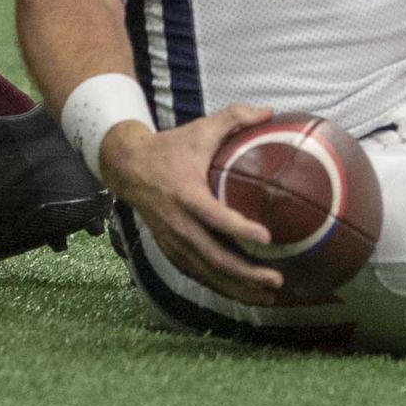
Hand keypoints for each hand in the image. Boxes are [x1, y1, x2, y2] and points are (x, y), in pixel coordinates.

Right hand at [101, 104, 282, 304]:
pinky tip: (243, 293)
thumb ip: (233, 118)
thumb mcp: (199, 130)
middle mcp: (179, 223)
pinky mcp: (170, 250)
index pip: (215, 217)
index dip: (240, 229)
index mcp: (186, 193)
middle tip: (276, 280)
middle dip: (246, 273)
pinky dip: (221, 287)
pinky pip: (198, 275)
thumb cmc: (170, 148)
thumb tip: (269, 110)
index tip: (267, 239)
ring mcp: (173, 241)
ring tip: (268, 295)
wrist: (128, 166)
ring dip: (238, 288)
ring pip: (208, 273)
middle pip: (214, 257)